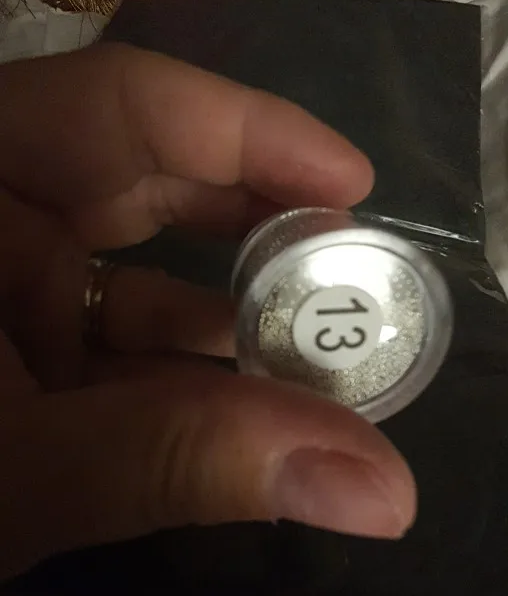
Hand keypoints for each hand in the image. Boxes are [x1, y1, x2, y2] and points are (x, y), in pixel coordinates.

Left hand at [0, 43, 414, 579]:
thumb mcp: (15, 471)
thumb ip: (185, 464)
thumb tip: (382, 489)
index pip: (123, 107)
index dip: (250, 132)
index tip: (351, 186)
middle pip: (138, 176)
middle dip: (252, 219)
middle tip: (348, 267)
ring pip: (127, 278)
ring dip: (225, 319)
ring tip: (322, 360)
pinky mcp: (6, 365)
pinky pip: (106, 349)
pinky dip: (177, 378)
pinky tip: (248, 413)